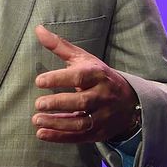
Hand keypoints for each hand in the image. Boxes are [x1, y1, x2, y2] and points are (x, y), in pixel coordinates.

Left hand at [32, 25, 139, 142]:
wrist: (129, 101)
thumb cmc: (98, 76)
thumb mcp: (84, 59)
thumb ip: (60, 46)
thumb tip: (38, 29)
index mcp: (99, 75)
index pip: (80, 76)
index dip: (59, 78)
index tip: (39, 81)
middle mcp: (103, 95)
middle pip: (82, 101)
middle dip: (59, 103)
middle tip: (38, 104)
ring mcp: (103, 116)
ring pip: (81, 123)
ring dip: (57, 124)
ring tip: (36, 120)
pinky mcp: (99, 132)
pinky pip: (79, 137)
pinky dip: (60, 137)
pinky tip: (41, 133)